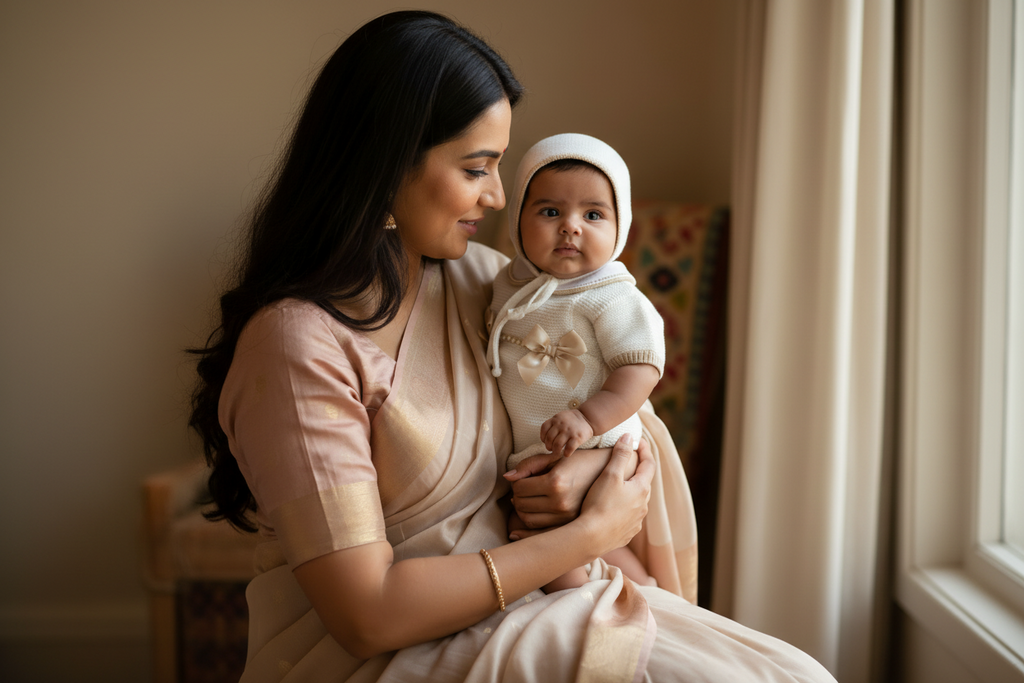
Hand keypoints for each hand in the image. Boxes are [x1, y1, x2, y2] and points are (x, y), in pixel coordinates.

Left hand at [504, 449, 605, 531]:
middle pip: (522, 505)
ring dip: (522, 511)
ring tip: (528, 501)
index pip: (519, 488)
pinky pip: (541, 534)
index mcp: (555, 482)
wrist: (609, 474)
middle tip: (523, 489)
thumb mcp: (555, 457)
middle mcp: (560, 503)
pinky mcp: (570, 525)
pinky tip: (516, 533)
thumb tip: (507, 477)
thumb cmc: (580, 461)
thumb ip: (529, 465)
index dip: (516, 482)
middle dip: (517, 496)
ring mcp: (566, 517)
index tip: (522, 478)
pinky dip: (526, 534)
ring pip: (528, 519)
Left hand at [540, 409, 593, 457]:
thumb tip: (545, 438)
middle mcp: (561, 424)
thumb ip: (553, 424)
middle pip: (549, 438)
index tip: (545, 441)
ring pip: (557, 445)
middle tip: (551, 449)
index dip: (543, 437)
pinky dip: (566, 453)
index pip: (544, 428)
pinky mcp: (577, 437)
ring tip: (557, 452)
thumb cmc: (572, 420)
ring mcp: (569, 431)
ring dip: (555, 451)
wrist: (587, 417)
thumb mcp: (560, 417)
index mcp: (556, 419)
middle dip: (548, 446)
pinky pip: (569, 448)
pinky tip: (566, 454)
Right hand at [579, 433, 654, 555]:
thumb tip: (629, 436)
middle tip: (628, 462)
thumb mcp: (609, 474)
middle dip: (637, 471)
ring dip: (630, 492)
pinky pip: (628, 518)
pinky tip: (612, 510)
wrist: (591, 538)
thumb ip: (620, 454)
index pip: (649, 464)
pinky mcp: (626, 534)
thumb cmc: (600, 503)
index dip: (644, 450)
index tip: (638, 441)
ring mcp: (636, 522)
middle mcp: (643, 506)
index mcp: (641, 489)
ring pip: (636, 502)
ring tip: (618, 486)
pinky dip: (623, 509)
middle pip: (644, 483)